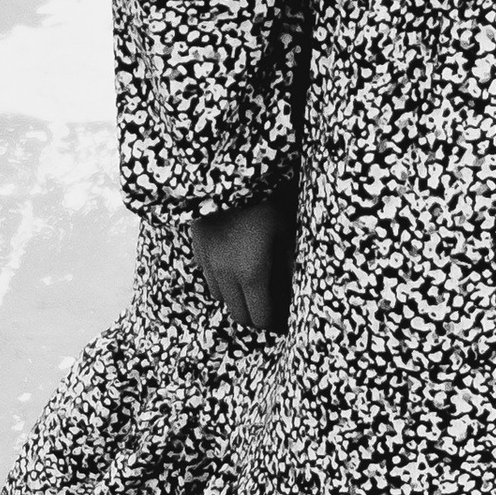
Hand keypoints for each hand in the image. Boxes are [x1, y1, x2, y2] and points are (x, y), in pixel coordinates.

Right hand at [188, 188, 292, 330]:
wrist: (229, 170)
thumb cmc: (268, 200)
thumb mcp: (288, 232)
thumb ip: (291, 266)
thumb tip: (297, 292)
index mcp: (252, 274)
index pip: (262, 319)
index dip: (277, 324)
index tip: (288, 321)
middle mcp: (226, 274)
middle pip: (240, 316)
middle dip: (257, 316)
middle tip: (273, 309)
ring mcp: (208, 261)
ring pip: (221, 298)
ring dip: (237, 299)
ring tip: (255, 287)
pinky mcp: (198, 247)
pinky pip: (209, 276)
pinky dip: (222, 280)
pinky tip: (236, 266)